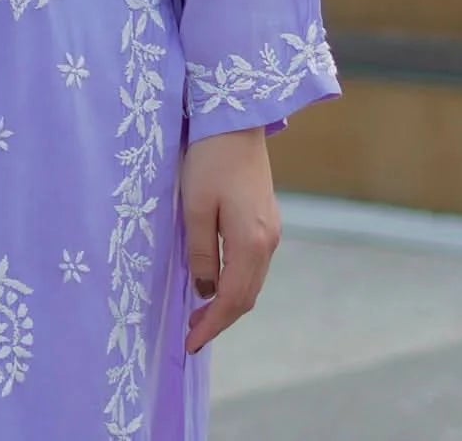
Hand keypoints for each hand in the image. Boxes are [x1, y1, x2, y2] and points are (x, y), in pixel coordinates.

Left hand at [181, 126, 280, 355]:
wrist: (236, 118)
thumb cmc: (209, 159)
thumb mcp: (194, 206)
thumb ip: (200, 252)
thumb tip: (204, 289)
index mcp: (251, 242)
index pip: (232, 299)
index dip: (211, 325)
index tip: (190, 344)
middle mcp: (268, 241)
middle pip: (247, 295)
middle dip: (219, 319)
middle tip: (191, 334)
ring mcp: (271, 229)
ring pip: (252, 281)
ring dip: (228, 301)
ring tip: (199, 312)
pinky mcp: (267, 217)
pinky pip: (253, 263)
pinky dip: (235, 280)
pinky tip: (215, 279)